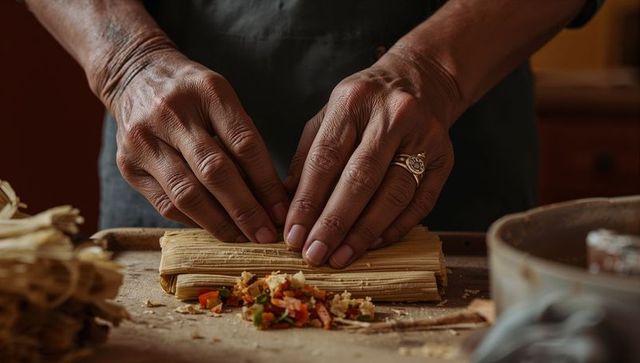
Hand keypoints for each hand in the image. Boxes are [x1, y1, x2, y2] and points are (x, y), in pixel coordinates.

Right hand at [111, 50, 288, 242]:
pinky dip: (193, 220)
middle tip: (265, 236)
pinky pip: (165, 203)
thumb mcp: (221, 98)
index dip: (266, 183)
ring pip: (186, 194)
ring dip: (219, 223)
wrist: (134, 74)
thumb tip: (271, 195)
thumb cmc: (191, 92)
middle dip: (244, 210)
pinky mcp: (127, 164)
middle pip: (214, 172)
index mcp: (207, 92)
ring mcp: (144, 140)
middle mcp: (172, 113)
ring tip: (242, 238)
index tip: (282, 211)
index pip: (244, 144)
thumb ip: (242, 140)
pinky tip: (214, 228)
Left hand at [284, 47, 458, 267]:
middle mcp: (392, 116)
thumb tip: (288, 203)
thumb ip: (307, 156)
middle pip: (360, 179)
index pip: (326, 158)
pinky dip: (395, 228)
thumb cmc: (365, 104)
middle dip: (334, 223)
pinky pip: (420, 203)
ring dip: (364, 233)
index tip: (293, 234)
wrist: (421, 81)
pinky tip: (373, 244)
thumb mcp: (330, 115)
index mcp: (354, 101)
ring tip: (340, 257)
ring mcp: (423, 138)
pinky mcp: (444, 159)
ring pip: (392, 195)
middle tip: (315, 254)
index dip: (308, 200)